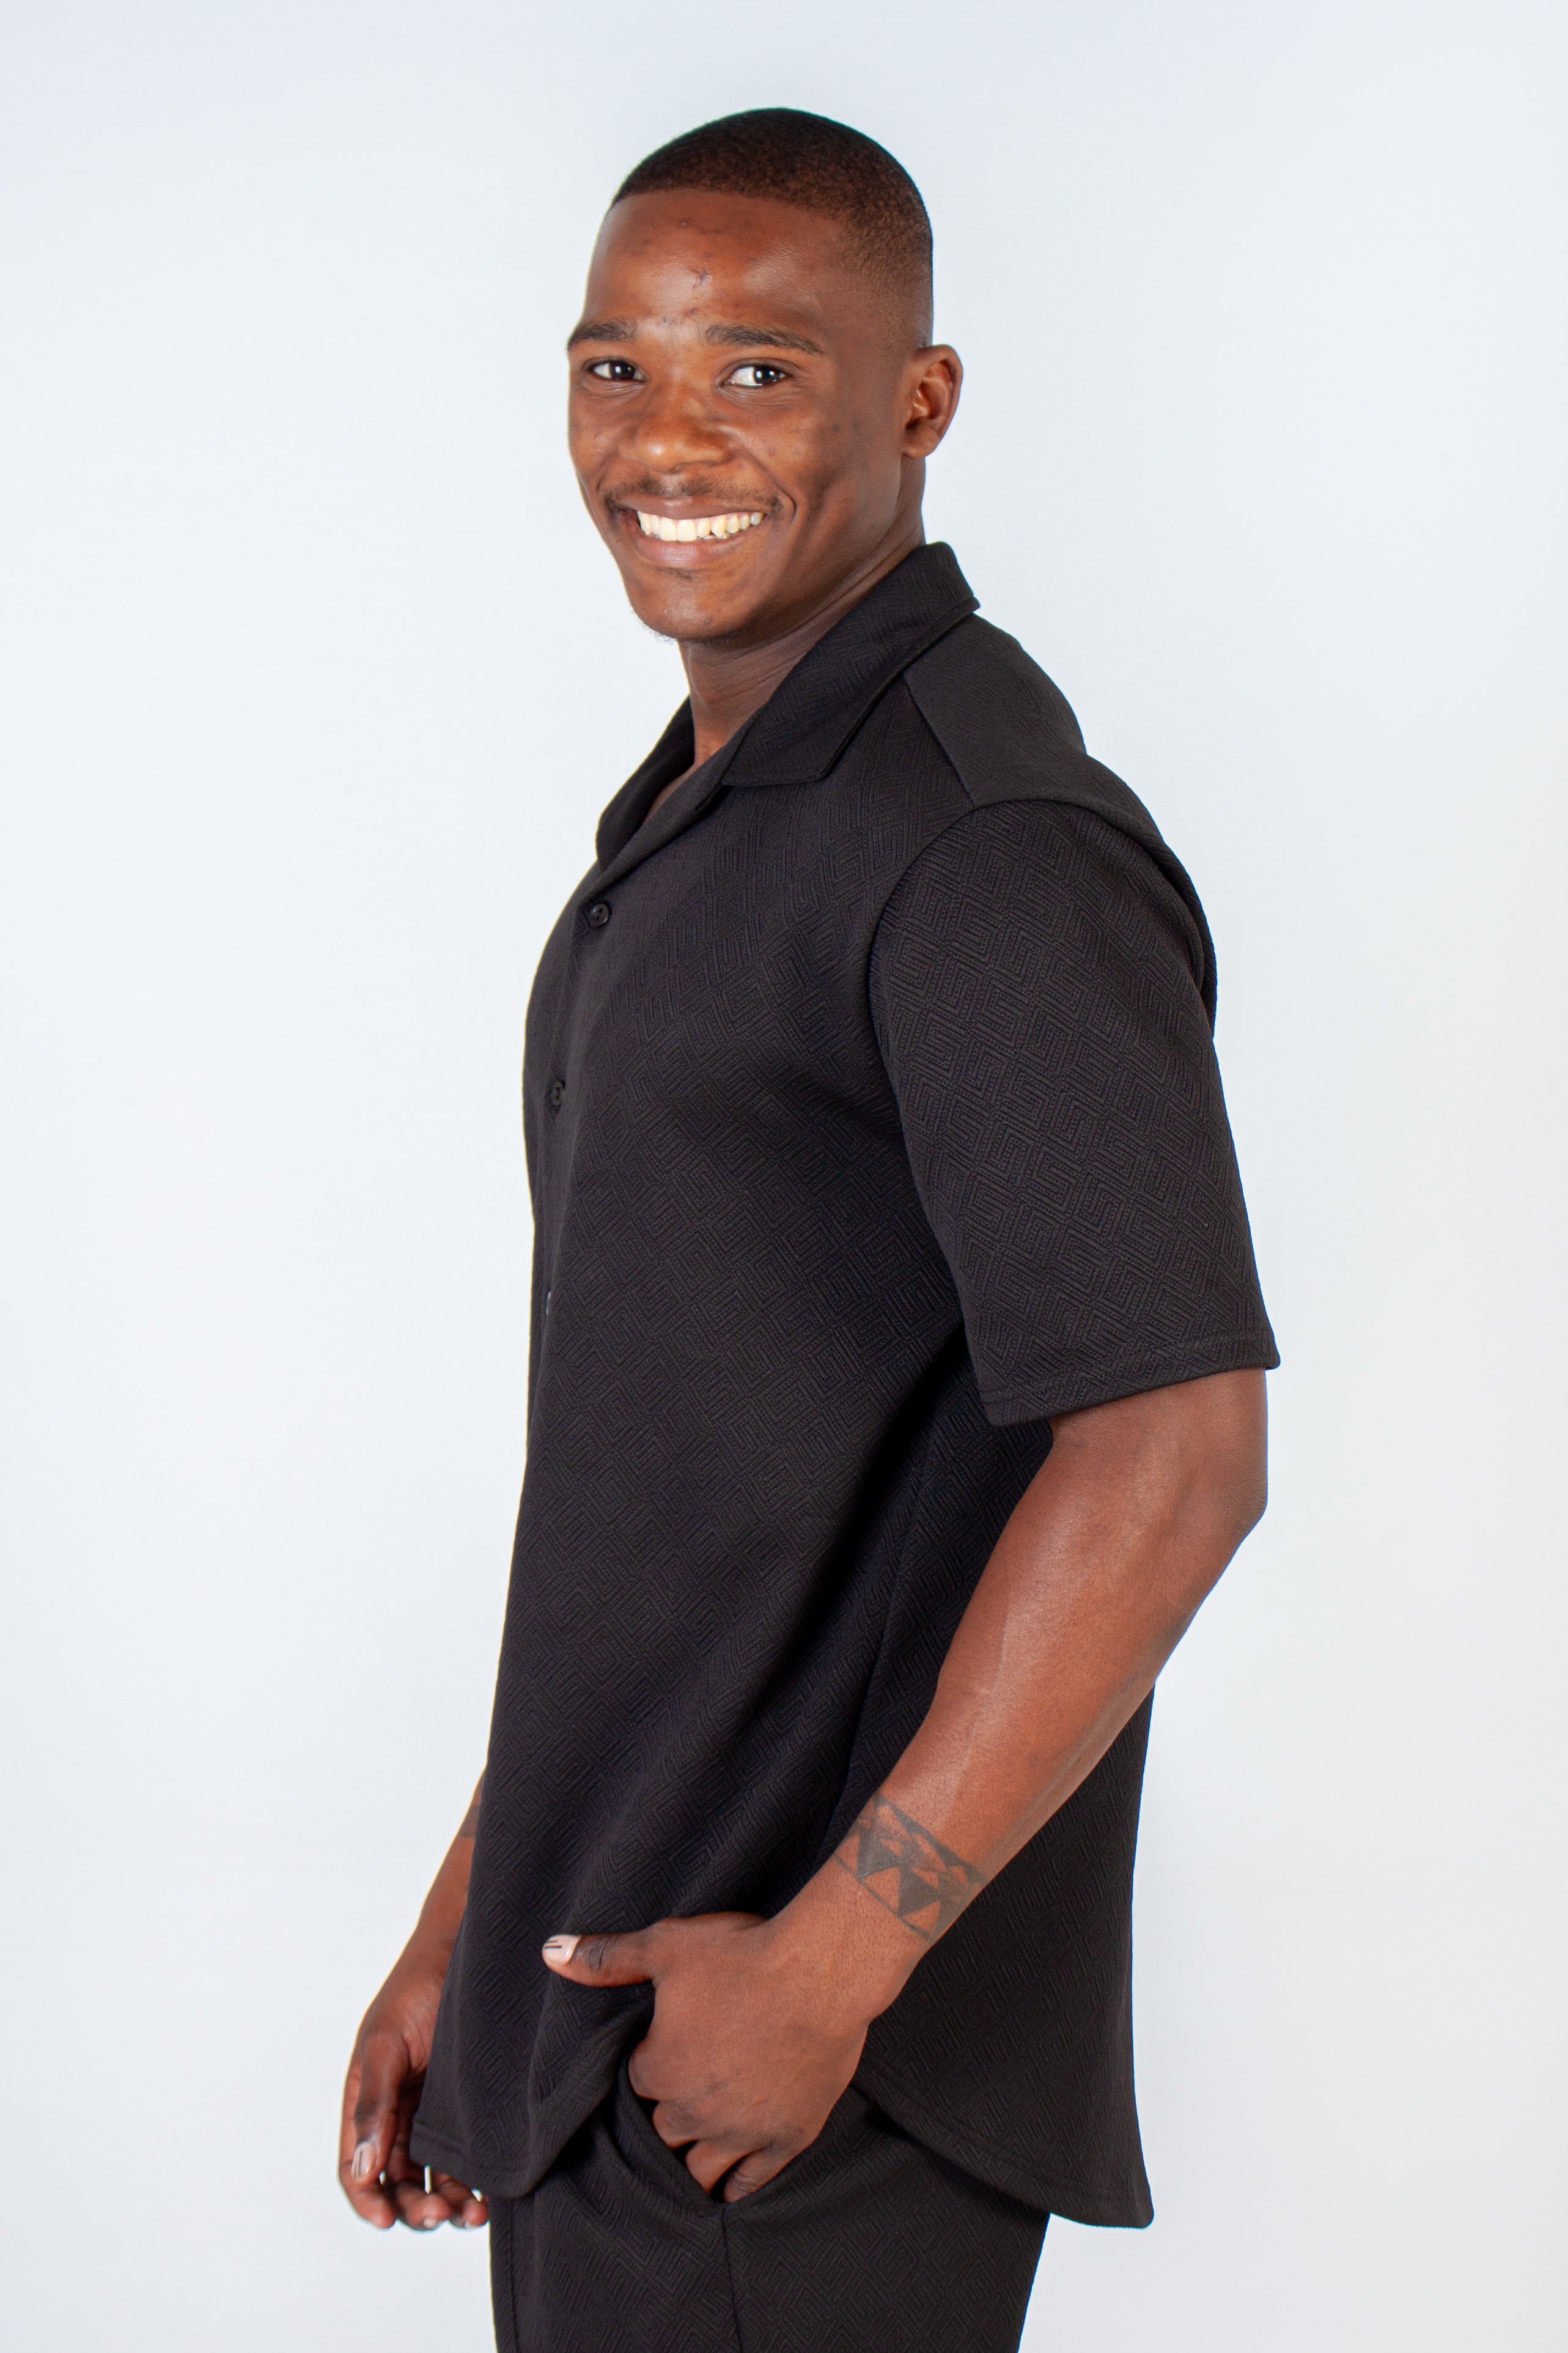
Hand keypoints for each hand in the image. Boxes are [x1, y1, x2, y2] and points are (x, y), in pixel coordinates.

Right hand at [339, 1951, 487, 2230]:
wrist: (467, 1951)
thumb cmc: (416, 1989)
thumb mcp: (385, 2044)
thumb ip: (372, 2105)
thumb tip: (361, 2168)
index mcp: (366, 2099)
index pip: (356, 2166)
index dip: (367, 2198)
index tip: (387, 2220)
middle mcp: (396, 2113)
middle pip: (396, 2181)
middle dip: (413, 2207)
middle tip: (438, 2214)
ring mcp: (432, 2112)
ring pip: (432, 2177)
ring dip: (446, 2203)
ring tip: (472, 2214)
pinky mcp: (466, 2108)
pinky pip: (464, 2157)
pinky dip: (472, 2182)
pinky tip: (488, 2196)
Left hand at [543, 1910, 876, 2200]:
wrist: (821, 1972)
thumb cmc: (743, 1955)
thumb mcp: (667, 1945)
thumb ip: (608, 1957)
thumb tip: (550, 1953)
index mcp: (660, 2071)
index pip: (638, 2086)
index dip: (650, 2068)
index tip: (665, 2054)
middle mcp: (695, 2112)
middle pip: (664, 2134)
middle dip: (667, 2119)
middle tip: (680, 2102)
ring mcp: (742, 2132)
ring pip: (700, 2170)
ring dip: (693, 2162)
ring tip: (692, 2158)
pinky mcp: (785, 2139)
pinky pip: (750, 2182)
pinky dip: (735, 2185)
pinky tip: (728, 2187)